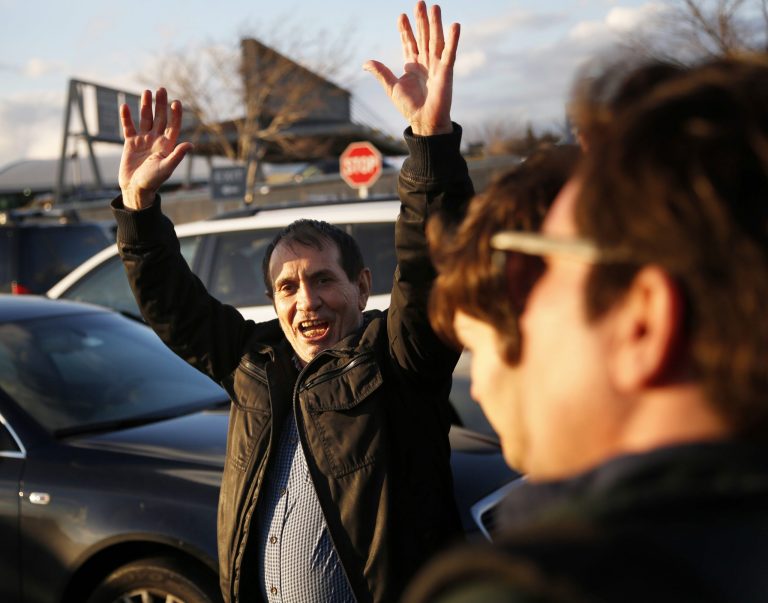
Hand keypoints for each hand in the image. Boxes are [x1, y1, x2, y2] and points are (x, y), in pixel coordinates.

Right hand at [118, 87, 192, 209]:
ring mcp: (143, 140)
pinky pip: (128, 127)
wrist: (136, 189)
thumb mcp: (166, 168)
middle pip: (160, 118)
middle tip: (161, 89)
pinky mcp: (130, 143)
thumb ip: (177, 155)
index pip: (173, 126)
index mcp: (167, 146)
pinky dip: (126, 117)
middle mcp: (156, 140)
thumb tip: (191, 145)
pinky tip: (124, 106)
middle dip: (160, 104)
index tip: (176, 102)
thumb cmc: (153, 181)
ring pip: (145, 119)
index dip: (175, 114)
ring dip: (145, 106)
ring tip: (146, 92)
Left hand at [364, 2, 458, 135]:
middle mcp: (426, 62)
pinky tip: (455, 26)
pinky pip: (450, 53)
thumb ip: (381, 73)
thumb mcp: (392, 87)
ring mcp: (436, 65)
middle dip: (421, 20)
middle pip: (423, 36)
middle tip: (420, 3)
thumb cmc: (410, 107)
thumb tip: (365, 63)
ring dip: (436, 24)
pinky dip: (453, 40)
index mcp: (413, 66)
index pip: (409, 43)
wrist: (424, 121)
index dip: (406, 30)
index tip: (401, 16)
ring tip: (434, 7)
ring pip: (436, 40)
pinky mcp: (446, 71)